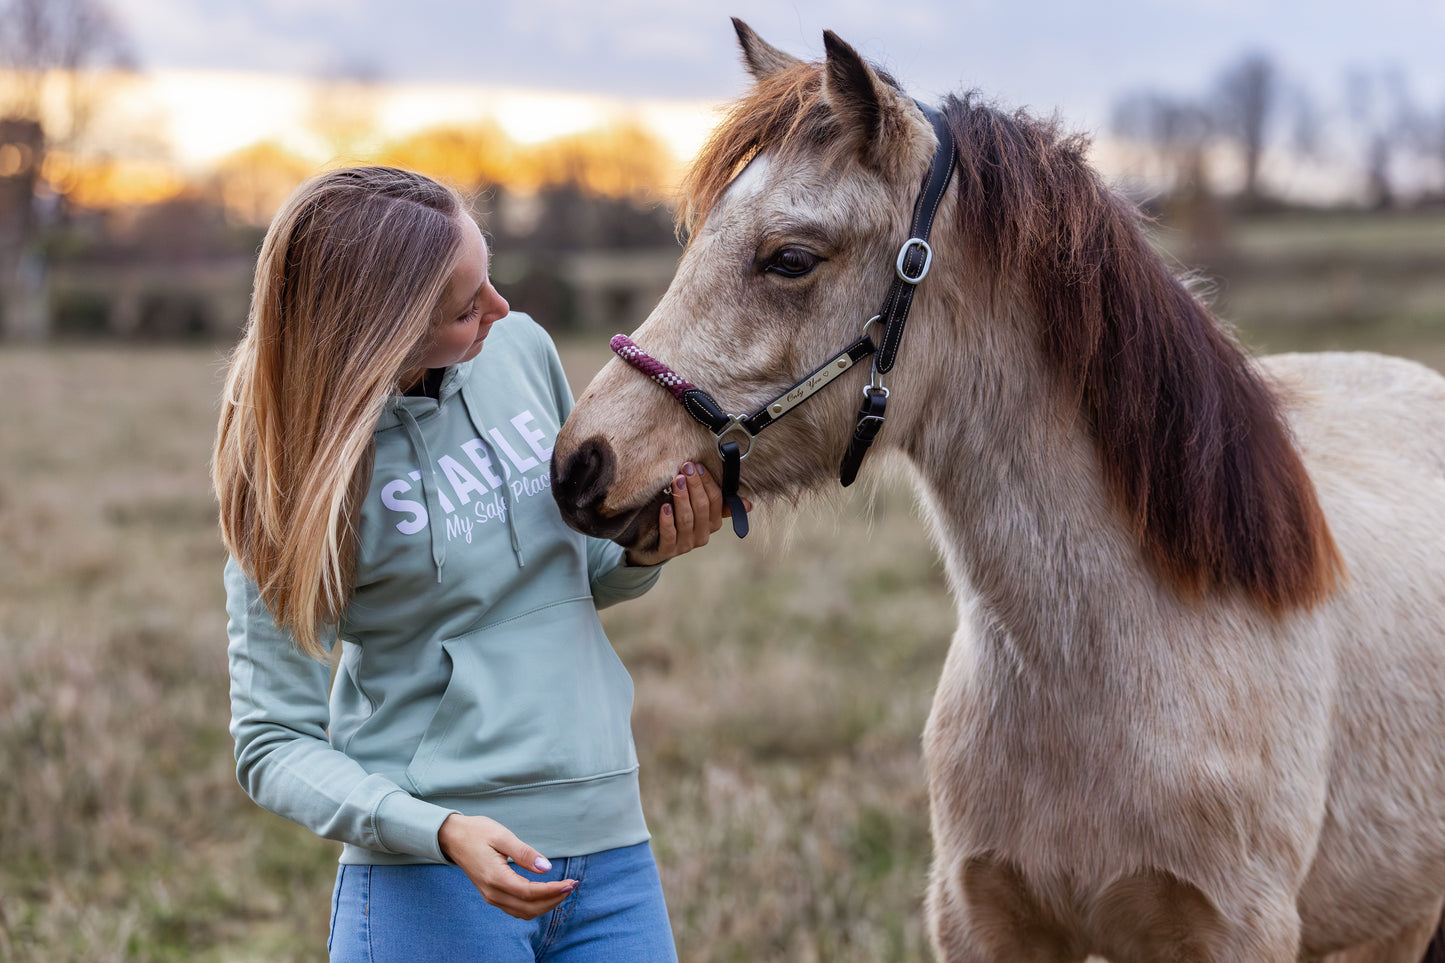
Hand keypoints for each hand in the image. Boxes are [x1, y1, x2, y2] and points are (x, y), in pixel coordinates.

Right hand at [437, 813, 573, 919]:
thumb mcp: (502, 836)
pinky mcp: (492, 895)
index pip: (530, 893)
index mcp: (496, 878)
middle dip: (554, 899)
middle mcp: (493, 893)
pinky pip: (516, 909)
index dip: (553, 890)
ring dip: (546, 904)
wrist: (452, 837)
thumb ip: (524, 853)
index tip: (570, 883)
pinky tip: (546, 894)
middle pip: (529, 908)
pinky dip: (534, 905)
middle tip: (572, 885)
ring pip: (524, 912)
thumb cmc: (477, 832)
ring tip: (562, 889)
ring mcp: (491, 897)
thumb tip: (546, 868)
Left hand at [625, 462, 749, 565]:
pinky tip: (664, 506)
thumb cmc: (680, 522)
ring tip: (676, 480)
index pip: (716, 501)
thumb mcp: (701, 513)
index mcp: (713, 524)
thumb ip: (721, 505)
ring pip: (686, 519)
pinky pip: (669, 536)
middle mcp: (702, 535)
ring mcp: (685, 544)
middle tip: (686, 467)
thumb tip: (748, 505)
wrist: (655, 546)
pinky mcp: (668, 551)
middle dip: (695, 486)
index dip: (708, 482)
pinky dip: (667, 521)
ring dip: (682, 498)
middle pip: (702, 508)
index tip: (698, 466)